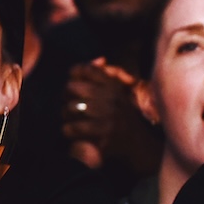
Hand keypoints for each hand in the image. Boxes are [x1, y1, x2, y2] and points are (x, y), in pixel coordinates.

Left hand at [62, 59, 162, 177]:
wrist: (138, 144)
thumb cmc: (121, 116)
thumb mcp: (116, 92)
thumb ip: (102, 74)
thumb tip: (100, 59)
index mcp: (113, 84)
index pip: (85, 69)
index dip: (74, 75)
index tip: (74, 87)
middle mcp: (112, 95)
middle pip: (71, 87)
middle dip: (65, 97)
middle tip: (69, 105)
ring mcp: (110, 113)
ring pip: (71, 107)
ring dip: (66, 115)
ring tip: (71, 119)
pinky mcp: (106, 130)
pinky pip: (75, 126)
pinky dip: (69, 130)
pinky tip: (73, 132)